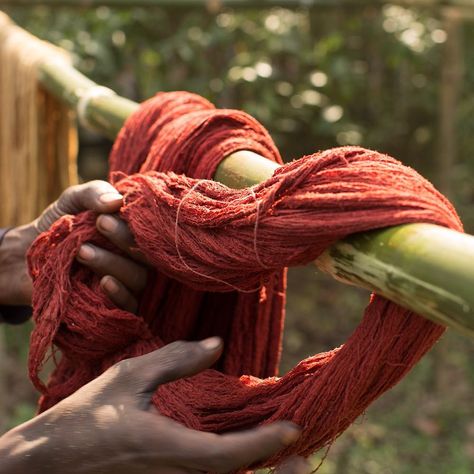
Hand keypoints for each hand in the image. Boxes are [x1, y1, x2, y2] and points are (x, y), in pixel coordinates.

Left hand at [0, 180, 146, 311]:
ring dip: (113, 263)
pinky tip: (105, 282)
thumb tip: (118, 202)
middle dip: (124, 239)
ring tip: (82, 251)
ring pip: (138, 278)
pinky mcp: (115, 306)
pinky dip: (120, 294)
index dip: (134, 224)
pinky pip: (130, 305)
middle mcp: (135, 259)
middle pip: (147, 256)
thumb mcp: (73, 201)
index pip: (148, 232)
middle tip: (99, 225)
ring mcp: (127, 283)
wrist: (28, 254)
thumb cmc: (58, 225)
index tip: (104, 215)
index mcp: (132, 234)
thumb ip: (95, 193)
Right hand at [0, 338, 307, 473]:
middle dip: (271, 467)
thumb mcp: (127, 377)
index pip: (226, 454)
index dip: (263, 443)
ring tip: (280, 450)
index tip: (293, 429)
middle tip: (298, 452)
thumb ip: (174, 361)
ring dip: (252, 468)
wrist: (44, 467)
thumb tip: (216, 346)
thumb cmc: (83, 418)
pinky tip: (239, 452)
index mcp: (165, 448)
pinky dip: (228, 468)